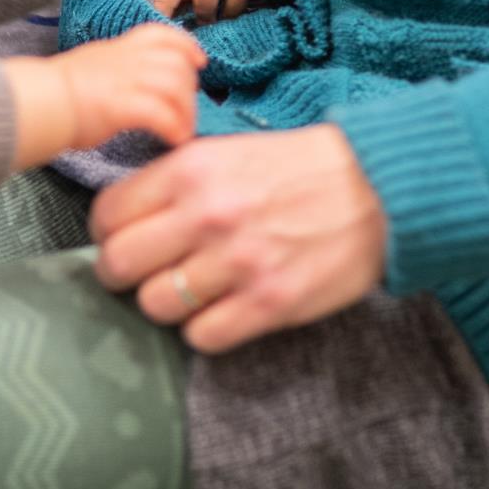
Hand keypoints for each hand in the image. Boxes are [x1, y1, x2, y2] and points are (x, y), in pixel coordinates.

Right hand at [5, 24, 205, 168]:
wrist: (35, 102)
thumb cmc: (54, 94)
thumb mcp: (90, 67)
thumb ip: (115, 70)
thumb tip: (132, 86)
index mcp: (117, 48)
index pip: (161, 35)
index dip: (186, 46)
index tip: (198, 62)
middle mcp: (124, 59)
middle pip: (176, 63)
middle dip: (190, 88)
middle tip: (187, 111)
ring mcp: (124, 80)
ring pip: (175, 86)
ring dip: (186, 111)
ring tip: (182, 130)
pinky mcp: (120, 106)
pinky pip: (162, 113)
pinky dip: (174, 127)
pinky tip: (173, 140)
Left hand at [89, 125, 387, 352]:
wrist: (382, 188)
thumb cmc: (299, 169)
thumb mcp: (228, 151)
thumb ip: (175, 181)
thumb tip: (125, 217)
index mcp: (189, 170)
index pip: (106, 215)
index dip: (107, 234)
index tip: (121, 241)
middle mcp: (206, 215)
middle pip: (118, 266)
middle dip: (123, 276)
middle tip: (145, 276)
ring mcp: (238, 261)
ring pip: (155, 306)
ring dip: (167, 306)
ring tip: (192, 294)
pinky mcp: (270, 302)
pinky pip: (202, 337)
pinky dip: (205, 331)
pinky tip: (224, 312)